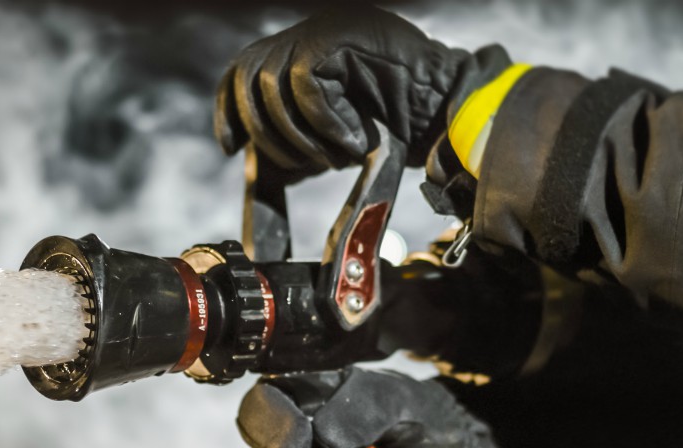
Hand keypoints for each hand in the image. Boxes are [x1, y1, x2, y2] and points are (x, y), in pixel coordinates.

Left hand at [214, 6, 509, 173]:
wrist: (452, 116)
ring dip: (299, 134)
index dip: (230, 110)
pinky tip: (354, 139)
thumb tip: (253, 187)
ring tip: (336, 154)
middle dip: (267, 133)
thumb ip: (291, 149)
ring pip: (270, 82)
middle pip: (248, 75)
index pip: (244, 69)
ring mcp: (327, 26)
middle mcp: (313, 30)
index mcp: (307, 50)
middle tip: (306, 164)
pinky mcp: (340, 32)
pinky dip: (323, 122)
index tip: (231, 147)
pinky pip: (303, 80)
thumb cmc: (400, 129)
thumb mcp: (330, 141)